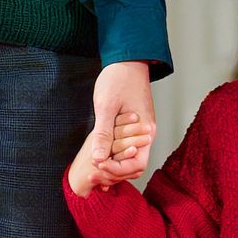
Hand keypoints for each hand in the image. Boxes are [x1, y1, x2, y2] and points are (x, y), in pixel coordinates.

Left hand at [67, 63, 156, 196]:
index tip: (98, 166)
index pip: (136, 164)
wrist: (127, 60)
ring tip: (92, 171)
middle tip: (91, 176)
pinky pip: (125, 149)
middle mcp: (146, 135)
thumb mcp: (107, 106)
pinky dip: (113, 158)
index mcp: (145, 131)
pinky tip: (98, 161)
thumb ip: (104, 134)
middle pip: (134, 167)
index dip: (117, 170)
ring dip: (112, 168)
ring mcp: (140, 132)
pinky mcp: (132, 128)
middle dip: (113, 174)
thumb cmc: (118, 79)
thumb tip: (98, 159)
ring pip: (129, 159)